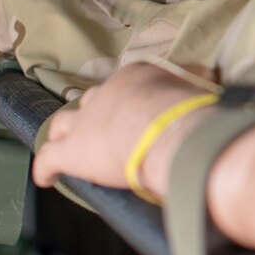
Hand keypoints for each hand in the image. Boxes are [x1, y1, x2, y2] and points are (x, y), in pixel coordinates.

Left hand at [33, 63, 215, 195]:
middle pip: (89, 100)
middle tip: (104, 128)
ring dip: (65, 135)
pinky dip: (46, 168)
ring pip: (62, 124)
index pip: (124, 85)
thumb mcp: (197, 86)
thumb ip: (196, 82)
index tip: (135, 110)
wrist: (172, 133)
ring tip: (70, 145)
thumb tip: (208, 77)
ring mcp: (84, 122)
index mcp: (134, 77)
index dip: (127, 100)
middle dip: (94, 113)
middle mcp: (104, 93)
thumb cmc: (190, 110)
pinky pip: (48, 158)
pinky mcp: (72, 151)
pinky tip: (46, 178)